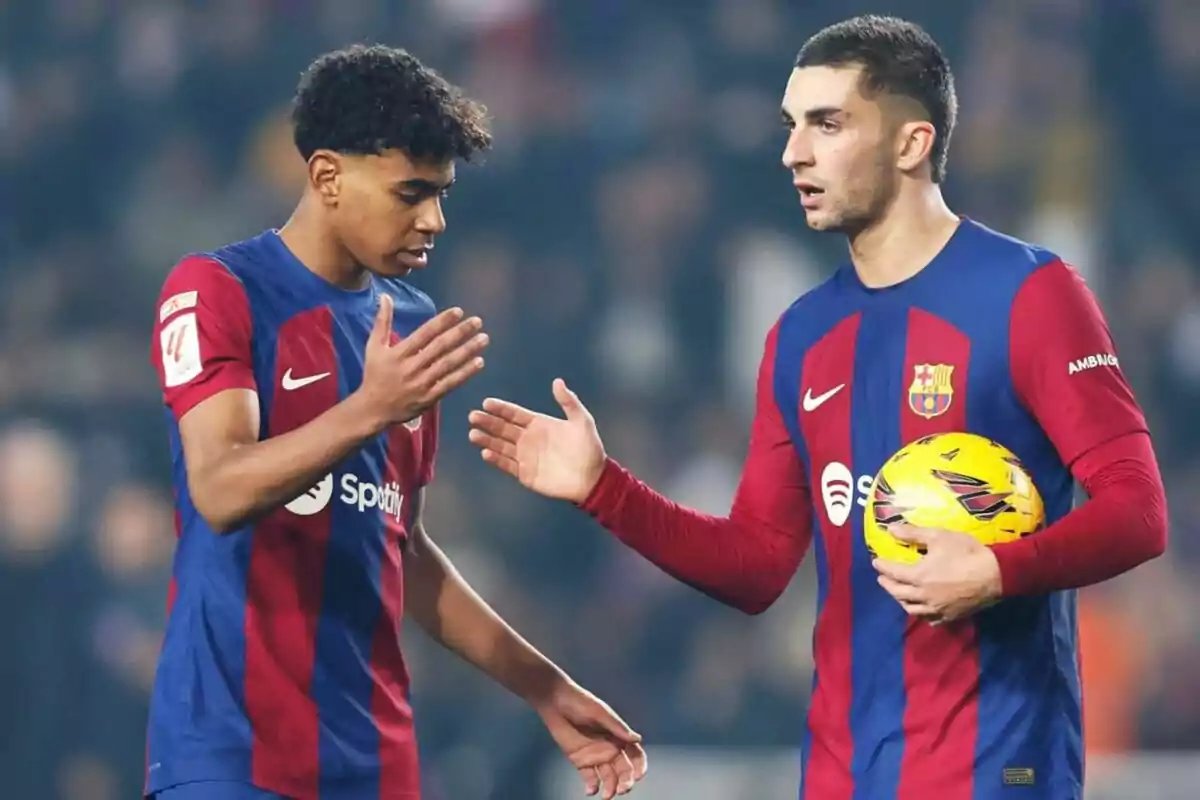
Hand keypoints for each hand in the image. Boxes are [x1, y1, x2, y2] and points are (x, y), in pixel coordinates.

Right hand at [357, 294, 487, 427]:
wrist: (373, 409)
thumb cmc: (375, 375)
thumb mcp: (374, 347)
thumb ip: (382, 321)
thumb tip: (386, 296)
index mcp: (399, 353)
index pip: (424, 334)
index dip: (442, 322)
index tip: (458, 312)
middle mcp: (412, 367)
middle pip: (440, 347)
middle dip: (460, 333)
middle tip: (477, 321)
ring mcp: (422, 384)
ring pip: (448, 364)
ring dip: (467, 351)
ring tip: (483, 339)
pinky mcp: (430, 398)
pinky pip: (450, 383)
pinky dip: (465, 373)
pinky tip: (479, 362)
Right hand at [468, 378, 605, 503]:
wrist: (592, 478)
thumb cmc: (589, 448)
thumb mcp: (582, 421)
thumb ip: (569, 402)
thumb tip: (557, 381)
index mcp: (539, 424)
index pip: (514, 414)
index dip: (501, 408)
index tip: (486, 402)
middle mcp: (528, 439)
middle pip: (503, 428)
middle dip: (488, 422)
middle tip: (473, 416)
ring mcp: (525, 456)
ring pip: (501, 446)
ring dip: (487, 440)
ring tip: (473, 434)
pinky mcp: (525, 474)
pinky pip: (507, 465)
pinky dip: (496, 459)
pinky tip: (486, 452)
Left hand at [535, 679, 648, 798]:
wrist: (555, 703)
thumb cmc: (580, 702)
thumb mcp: (599, 713)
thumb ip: (617, 727)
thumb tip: (637, 739)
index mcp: (618, 736)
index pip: (635, 755)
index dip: (639, 766)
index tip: (638, 776)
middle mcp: (610, 748)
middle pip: (623, 770)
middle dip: (625, 781)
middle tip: (622, 790)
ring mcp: (596, 757)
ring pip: (608, 777)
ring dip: (611, 788)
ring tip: (607, 795)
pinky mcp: (581, 762)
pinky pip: (590, 778)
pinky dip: (592, 787)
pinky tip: (590, 791)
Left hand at [872, 524, 1002, 623]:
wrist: (997, 574)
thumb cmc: (967, 552)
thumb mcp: (939, 536)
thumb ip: (913, 533)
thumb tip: (891, 529)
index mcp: (919, 576)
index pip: (893, 572)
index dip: (882, 567)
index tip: (876, 562)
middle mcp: (924, 596)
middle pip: (898, 593)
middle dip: (887, 585)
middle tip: (882, 578)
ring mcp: (937, 609)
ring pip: (912, 609)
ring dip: (901, 600)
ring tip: (899, 593)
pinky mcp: (951, 616)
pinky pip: (930, 619)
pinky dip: (922, 614)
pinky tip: (922, 609)